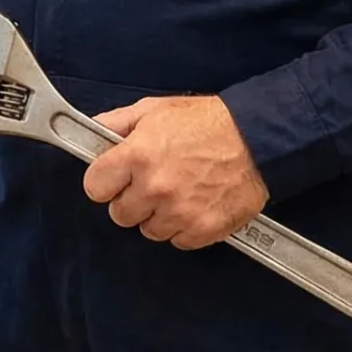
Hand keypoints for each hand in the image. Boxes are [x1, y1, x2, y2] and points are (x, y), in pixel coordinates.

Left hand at [83, 96, 268, 249]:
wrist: (259, 138)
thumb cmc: (208, 121)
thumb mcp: (156, 109)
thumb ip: (117, 122)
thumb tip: (93, 132)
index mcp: (137, 155)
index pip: (95, 188)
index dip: (105, 182)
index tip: (116, 179)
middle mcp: (154, 188)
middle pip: (120, 214)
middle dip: (133, 200)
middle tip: (153, 183)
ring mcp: (179, 212)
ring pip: (149, 230)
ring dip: (160, 216)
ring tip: (180, 191)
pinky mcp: (203, 230)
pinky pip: (178, 241)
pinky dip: (185, 228)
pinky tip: (197, 204)